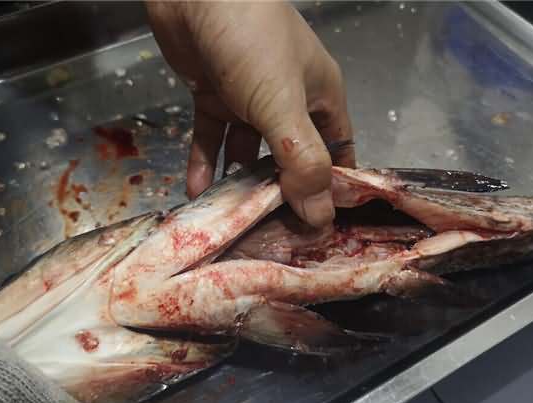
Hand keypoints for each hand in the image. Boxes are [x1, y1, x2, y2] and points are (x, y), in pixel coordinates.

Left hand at [146, 1, 354, 227]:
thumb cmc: (250, 40)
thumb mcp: (283, 105)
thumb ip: (301, 160)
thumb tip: (320, 216)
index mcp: (321, 97)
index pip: (337, 153)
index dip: (332, 189)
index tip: (320, 229)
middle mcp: (289, 100)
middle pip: (290, 158)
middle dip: (281, 193)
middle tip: (270, 231)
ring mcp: (249, 97)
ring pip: (248, 150)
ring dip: (238, 181)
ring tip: (230, 217)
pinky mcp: (214, 93)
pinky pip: (212, 135)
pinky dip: (205, 160)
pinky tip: (195, 189)